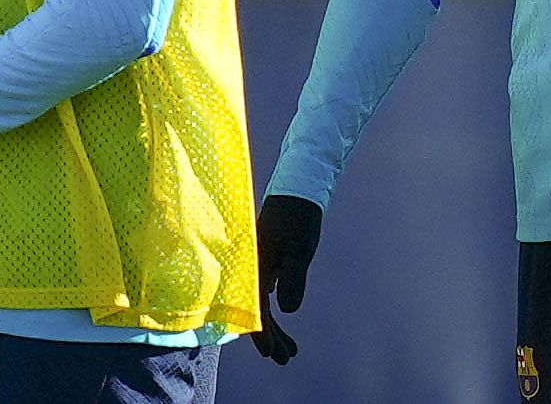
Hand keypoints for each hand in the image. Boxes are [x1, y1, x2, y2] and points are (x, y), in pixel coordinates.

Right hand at [249, 194, 322, 364]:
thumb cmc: (298, 220)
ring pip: (260, 304)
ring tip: (291, 350)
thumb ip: (293, 278)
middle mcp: (250, 269)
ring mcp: (257, 266)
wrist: (296, 192)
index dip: (262, 334)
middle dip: (270, 338)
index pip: (254, 308)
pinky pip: (265, 294)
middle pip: (255, 311)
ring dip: (274, 328)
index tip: (270, 354)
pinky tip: (284, 321)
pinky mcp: (266, 262)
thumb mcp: (300, 250)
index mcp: (254, 267)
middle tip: (285, 359)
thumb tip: (287, 311)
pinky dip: (275, 311)